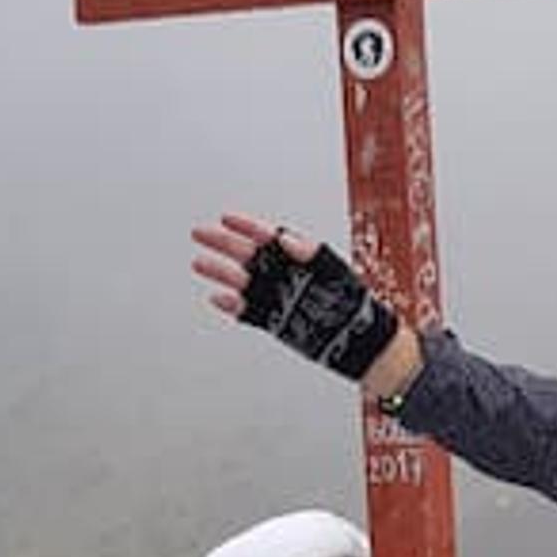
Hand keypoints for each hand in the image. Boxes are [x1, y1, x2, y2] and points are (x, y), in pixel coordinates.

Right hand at [193, 213, 400, 382]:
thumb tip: (285, 238)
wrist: (357, 338)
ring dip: (219, 272)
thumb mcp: (333, 270)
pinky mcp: (272, 320)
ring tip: (199, 263)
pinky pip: (247, 312)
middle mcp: (281, 274)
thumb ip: (310, 252)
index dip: (246, 226)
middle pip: (245, 255)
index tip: (227, 218)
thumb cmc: (351, 300)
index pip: (266, 236)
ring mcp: (274, 297)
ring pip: (240, 281)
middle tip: (200, 233)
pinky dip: (232, 306)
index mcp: (294, 257)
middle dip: (222, 243)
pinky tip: (219, 298)